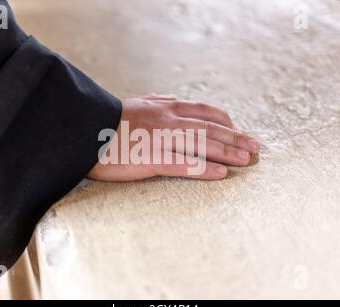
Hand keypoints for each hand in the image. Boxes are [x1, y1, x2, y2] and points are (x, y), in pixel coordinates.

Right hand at [88, 95, 259, 180]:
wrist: (83, 129)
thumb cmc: (109, 119)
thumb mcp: (138, 102)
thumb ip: (159, 100)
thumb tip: (175, 99)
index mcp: (166, 107)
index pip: (205, 112)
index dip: (226, 121)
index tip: (240, 129)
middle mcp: (169, 120)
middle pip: (211, 128)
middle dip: (236, 138)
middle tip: (256, 147)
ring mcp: (161, 139)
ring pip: (203, 145)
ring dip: (228, 152)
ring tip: (247, 160)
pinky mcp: (151, 159)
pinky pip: (184, 164)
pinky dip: (205, 169)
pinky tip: (222, 174)